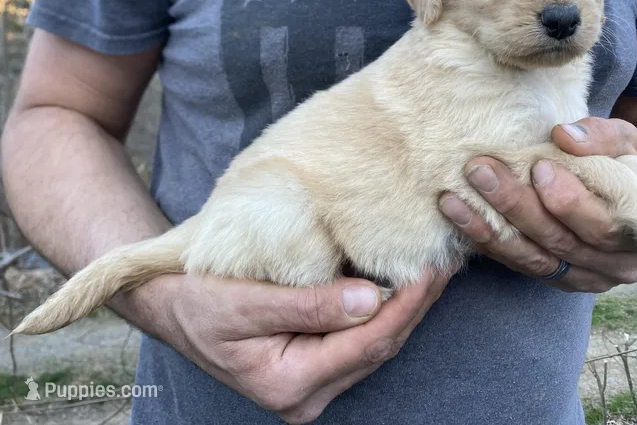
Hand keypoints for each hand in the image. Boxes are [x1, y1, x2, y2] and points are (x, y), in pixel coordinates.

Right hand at [133, 271, 449, 423]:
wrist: (170, 307)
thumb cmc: (199, 302)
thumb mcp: (246, 302)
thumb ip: (309, 304)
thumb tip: (371, 299)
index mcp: (290, 384)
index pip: (367, 343)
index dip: (405, 306)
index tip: (430, 270)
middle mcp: (307, 394)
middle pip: (378, 347)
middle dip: (414, 306)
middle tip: (444, 264)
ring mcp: (313, 384)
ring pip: (374, 345)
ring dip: (405, 308)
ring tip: (432, 271)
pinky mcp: (314, 367)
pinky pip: (359, 340)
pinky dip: (383, 311)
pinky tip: (400, 285)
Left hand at [439, 117, 636, 292]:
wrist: (627, 192)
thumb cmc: (624, 163)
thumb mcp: (626, 142)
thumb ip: (602, 137)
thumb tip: (565, 136)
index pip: (602, 224)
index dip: (570, 200)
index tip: (538, 167)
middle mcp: (614, 266)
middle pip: (560, 242)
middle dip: (517, 206)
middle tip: (480, 171)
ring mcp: (581, 277)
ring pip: (531, 258)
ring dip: (488, 228)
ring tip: (453, 199)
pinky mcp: (551, 277)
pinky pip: (514, 263)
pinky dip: (485, 240)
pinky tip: (458, 217)